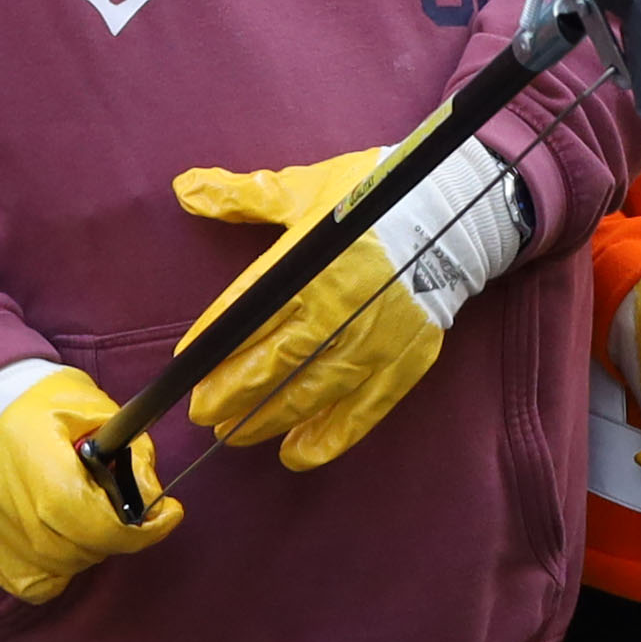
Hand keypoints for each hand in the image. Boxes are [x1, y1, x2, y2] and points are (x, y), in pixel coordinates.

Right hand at [0, 369, 183, 607]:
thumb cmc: (47, 407)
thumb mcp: (98, 411)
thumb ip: (133, 455)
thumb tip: (153, 504)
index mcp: (30, 450)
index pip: (86, 518)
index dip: (133, 531)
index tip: (166, 517)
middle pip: (72, 549)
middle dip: (111, 538)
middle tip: (117, 512)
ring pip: (55, 571)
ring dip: (84, 553)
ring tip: (84, 519)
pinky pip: (28, 584)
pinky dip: (54, 572)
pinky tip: (60, 540)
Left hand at [175, 142, 531, 471]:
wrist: (455, 209)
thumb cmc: (375, 195)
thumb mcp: (305, 189)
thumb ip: (243, 196)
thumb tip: (185, 188)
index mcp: (307, 263)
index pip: (245, 314)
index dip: (212, 344)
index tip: (188, 368)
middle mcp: (336, 307)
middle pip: (271, 363)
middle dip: (230, 393)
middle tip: (203, 412)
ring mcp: (372, 339)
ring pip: (309, 394)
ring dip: (268, 420)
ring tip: (237, 434)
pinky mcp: (404, 361)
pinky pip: (361, 411)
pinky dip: (328, 437)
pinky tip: (297, 453)